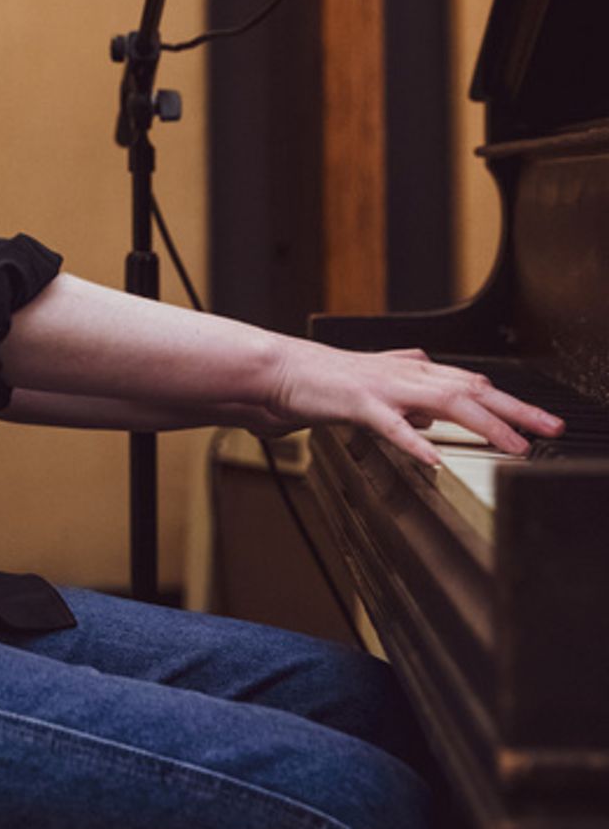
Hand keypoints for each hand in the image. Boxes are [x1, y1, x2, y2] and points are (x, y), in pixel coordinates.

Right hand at [244, 338, 564, 468]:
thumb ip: (404, 397)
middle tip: (551, 430)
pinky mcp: (358, 401)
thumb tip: (427, 416)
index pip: (473, 383)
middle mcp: (406, 372)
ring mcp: (384, 385)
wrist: (278, 369)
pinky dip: (416, 441)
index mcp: (412, 370)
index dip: (511, 403)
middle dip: (516, 410)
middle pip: (473, 387)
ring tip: (513, 446)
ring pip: (446, 400)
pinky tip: (435, 459)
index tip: (541, 423)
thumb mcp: (375, 388)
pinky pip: (392, 425)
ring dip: (484, 423)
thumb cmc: (322, 381)